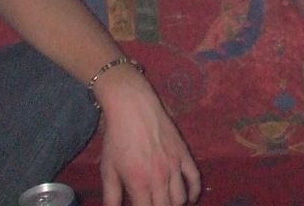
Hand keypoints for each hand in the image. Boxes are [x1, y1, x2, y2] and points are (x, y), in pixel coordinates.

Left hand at [96, 71, 202, 205]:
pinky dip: (194, 192)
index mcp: (139, 184)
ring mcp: (174, 166)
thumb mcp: (108, 170)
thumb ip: (111, 197)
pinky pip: (195, 178)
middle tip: (152, 204)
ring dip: (174, 205)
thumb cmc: (117, 139)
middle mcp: (159, 178)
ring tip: (166, 203)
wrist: (133, 108)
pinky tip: (190, 199)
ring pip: (180, 198)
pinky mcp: (184, 154)